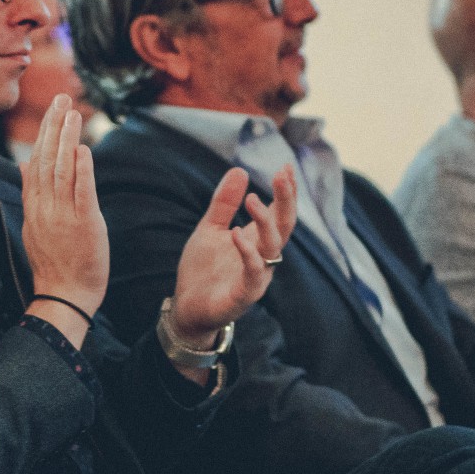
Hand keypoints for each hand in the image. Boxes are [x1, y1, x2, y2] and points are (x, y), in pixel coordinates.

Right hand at [19, 95, 108, 341]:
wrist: (64, 296)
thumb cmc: (55, 263)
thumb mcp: (36, 225)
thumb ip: (33, 193)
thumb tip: (25, 165)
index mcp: (34, 206)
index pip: (37, 162)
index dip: (44, 134)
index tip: (52, 110)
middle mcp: (44, 207)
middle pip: (46, 159)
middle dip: (54, 126)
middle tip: (62, 98)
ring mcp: (62, 216)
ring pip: (61, 170)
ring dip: (66, 139)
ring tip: (72, 113)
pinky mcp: (82, 225)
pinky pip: (81, 193)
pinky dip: (82, 170)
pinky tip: (84, 149)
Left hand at [168, 163, 294, 343]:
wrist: (187, 307)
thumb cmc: (203, 269)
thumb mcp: (210, 228)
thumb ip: (224, 202)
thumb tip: (240, 170)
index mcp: (258, 240)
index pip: (280, 212)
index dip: (286, 191)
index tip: (286, 166)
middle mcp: (264, 257)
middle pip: (284, 226)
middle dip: (287, 200)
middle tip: (282, 175)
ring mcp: (257, 277)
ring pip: (273, 247)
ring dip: (265, 222)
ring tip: (252, 199)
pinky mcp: (244, 295)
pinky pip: (253, 273)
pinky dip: (247, 253)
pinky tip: (235, 233)